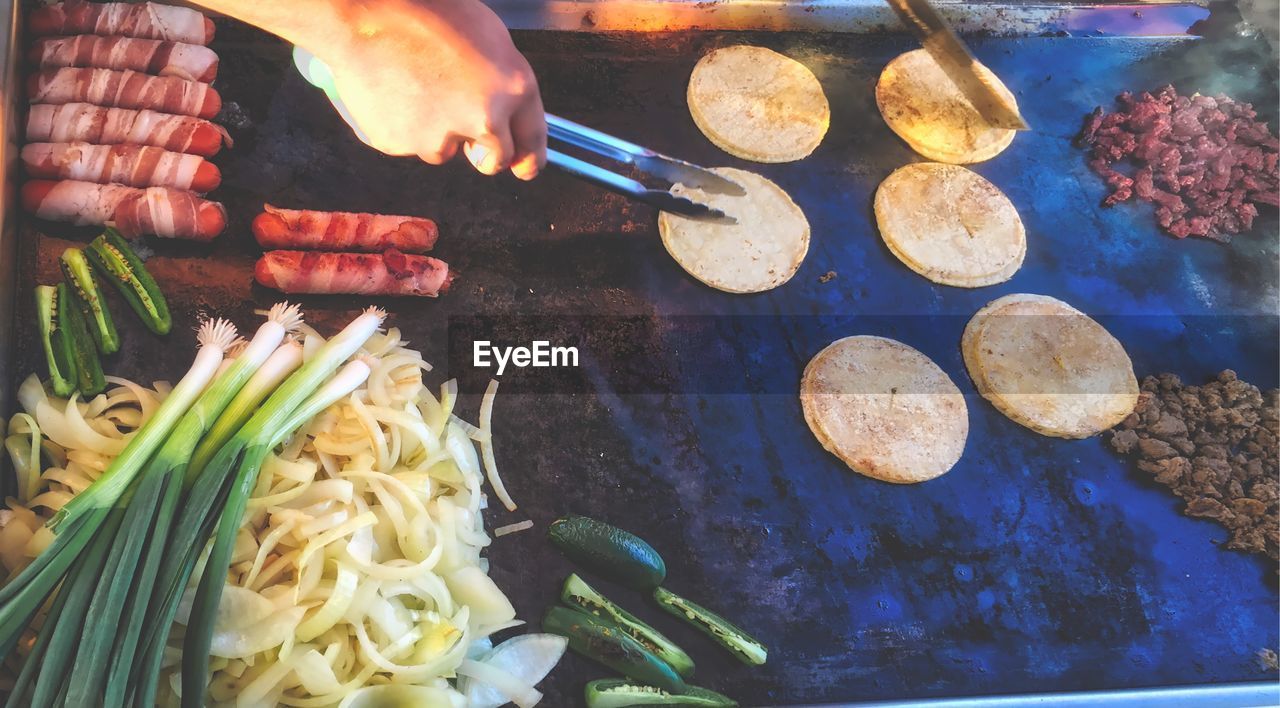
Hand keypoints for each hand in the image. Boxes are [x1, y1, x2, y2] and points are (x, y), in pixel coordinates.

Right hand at [316, 0, 545, 178]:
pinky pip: (407, 143)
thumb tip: (505, 112)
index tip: (525, 169)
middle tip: (465, 132)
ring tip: (414, 88)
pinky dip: (401, 126)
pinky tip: (392, 92)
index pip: (530, 139)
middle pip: (493, 160)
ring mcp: (442, 137)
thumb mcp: (487, 36)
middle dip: (483, 154)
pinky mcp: (402, 145)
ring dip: (435, 132)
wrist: (366, 12)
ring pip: (444, 151)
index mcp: (513, 87)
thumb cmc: (427, 12)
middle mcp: (484, 118)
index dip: (529, 159)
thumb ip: (501, 81)